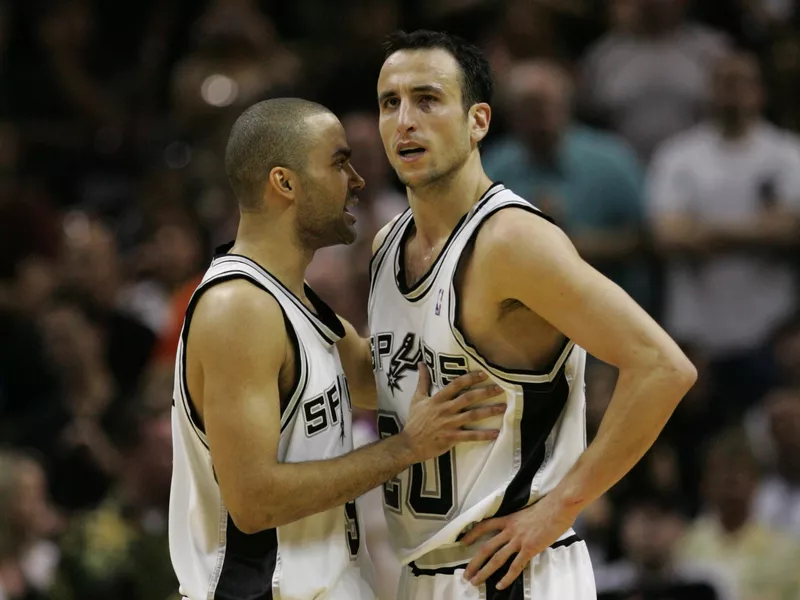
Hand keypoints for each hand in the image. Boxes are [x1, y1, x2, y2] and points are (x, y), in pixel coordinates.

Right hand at [401, 363, 505, 462]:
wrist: (409, 444)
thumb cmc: (414, 421)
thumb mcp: (417, 398)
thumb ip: (422, 381)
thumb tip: (421, 363)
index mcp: (437, 399)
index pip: (456, 385)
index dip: (470, 378)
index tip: (484, 374)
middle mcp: (445, 410)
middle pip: (468, 398)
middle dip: (485, 392)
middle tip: (500, 388)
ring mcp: (449, 424)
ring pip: (472, 415)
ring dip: (489, 411)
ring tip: (503, 407)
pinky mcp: (452, 438)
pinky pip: (470, 436)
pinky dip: (484, 435)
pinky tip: (496, 433)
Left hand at [461, 493, 578, 589]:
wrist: (558, 507)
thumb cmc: (547, 508)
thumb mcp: (526, 512)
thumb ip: (519, 523)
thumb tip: (518, 530)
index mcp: (508, 519)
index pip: (484, 525)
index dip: (472, 534)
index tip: (463, 542)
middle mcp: (510, 530)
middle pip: (486, 547)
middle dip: (474, 562)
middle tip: (466, 574)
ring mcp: (519, 540)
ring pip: (497, 558)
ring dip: (484, 572)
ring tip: (475, 582)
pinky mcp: (530, 548)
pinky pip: (515, 566)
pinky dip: (507, 577)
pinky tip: (500, 585)